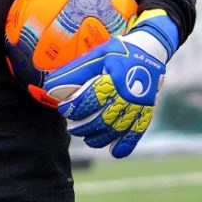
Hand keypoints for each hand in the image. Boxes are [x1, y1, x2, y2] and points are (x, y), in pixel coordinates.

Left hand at [43, 9, 177, 157]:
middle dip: (84, 127)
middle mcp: (128, 95)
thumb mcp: (96, 55)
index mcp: (114, 78)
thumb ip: (75, 72)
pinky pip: (137, 131)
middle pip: (103, 118)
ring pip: (118, 128)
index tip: (64, 110)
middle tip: (71, 128)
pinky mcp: (147, 111)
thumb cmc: (119, 52)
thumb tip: (51, 86)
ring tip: (86, 138)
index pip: (90, 99)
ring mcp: (139, 105)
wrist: (151, 50)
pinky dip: (126, 144)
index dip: (75, 108)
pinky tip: (115, 152)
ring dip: (100, 137)